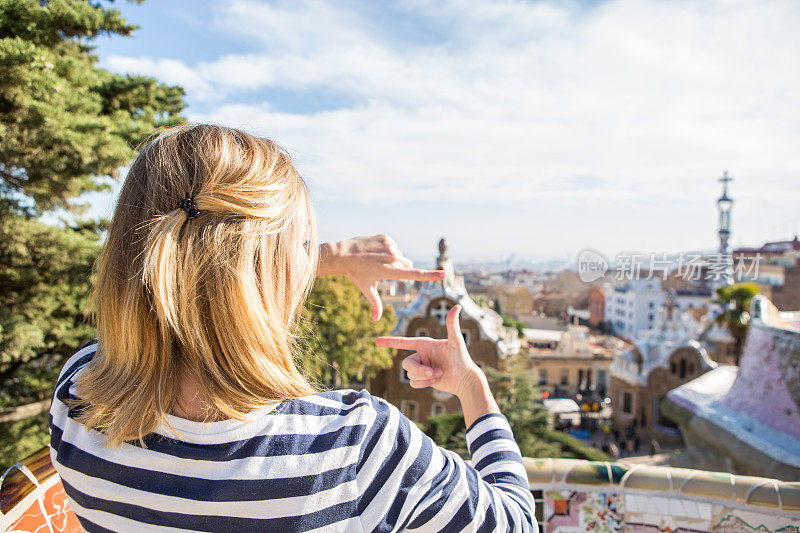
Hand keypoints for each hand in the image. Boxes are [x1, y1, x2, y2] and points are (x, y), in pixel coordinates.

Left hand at [318, 234, 445, 320]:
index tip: (444, 274)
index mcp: (390, 271)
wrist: (343, 254)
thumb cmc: (356, 274)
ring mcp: (389, 245)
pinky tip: (375, 251)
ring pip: (400, 255)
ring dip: (394, 258)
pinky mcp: (385, 237)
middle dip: (402, 268)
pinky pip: (393, 245)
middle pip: (408, 264)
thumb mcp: (366, 289)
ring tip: (376, 260)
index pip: (415, 274)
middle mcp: (392, 257)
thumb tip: (375, 320)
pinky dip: (388, 249)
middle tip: (384, 270)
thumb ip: (375, 304)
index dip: (431, 276)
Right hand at [374, 304, 481, 396]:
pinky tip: (435, 381)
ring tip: (439, 374)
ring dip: (424, 378)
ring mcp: (421, 367)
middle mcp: (421, 355)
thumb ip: (452, 325)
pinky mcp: (422, 379)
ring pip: (410, 374)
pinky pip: (413, 383)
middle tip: (434, 372)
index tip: (376, 341)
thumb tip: (457, 306)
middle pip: (406, 364)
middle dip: (420, 370)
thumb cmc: (462, 358)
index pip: (403, 342)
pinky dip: (423, 384)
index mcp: (424, 344)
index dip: (389, 341)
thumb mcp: (456, 341)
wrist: (464, 378)